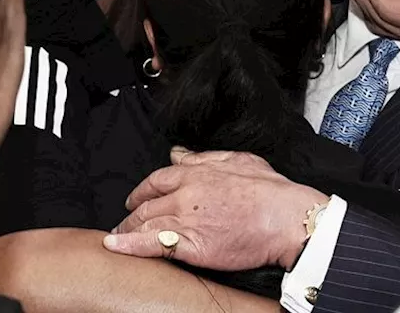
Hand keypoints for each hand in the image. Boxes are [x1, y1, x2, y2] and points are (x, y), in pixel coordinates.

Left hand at [103, 149, 328, 271]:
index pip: (157, 180)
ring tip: (117, 238)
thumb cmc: (270, 191)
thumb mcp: (238, 160)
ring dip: (127, 231)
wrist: (285, 218)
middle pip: (147, 204)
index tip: (135, 199)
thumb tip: (180, 153)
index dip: (142, 191)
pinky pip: (152, 245)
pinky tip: (114, 246)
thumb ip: (204, 157)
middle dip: (131, 214)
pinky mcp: (191, 245)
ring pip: (146, 224)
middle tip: (123, 222)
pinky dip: (129, 245)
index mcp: (196, 173)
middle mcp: (185, 194)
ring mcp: (186, 220)